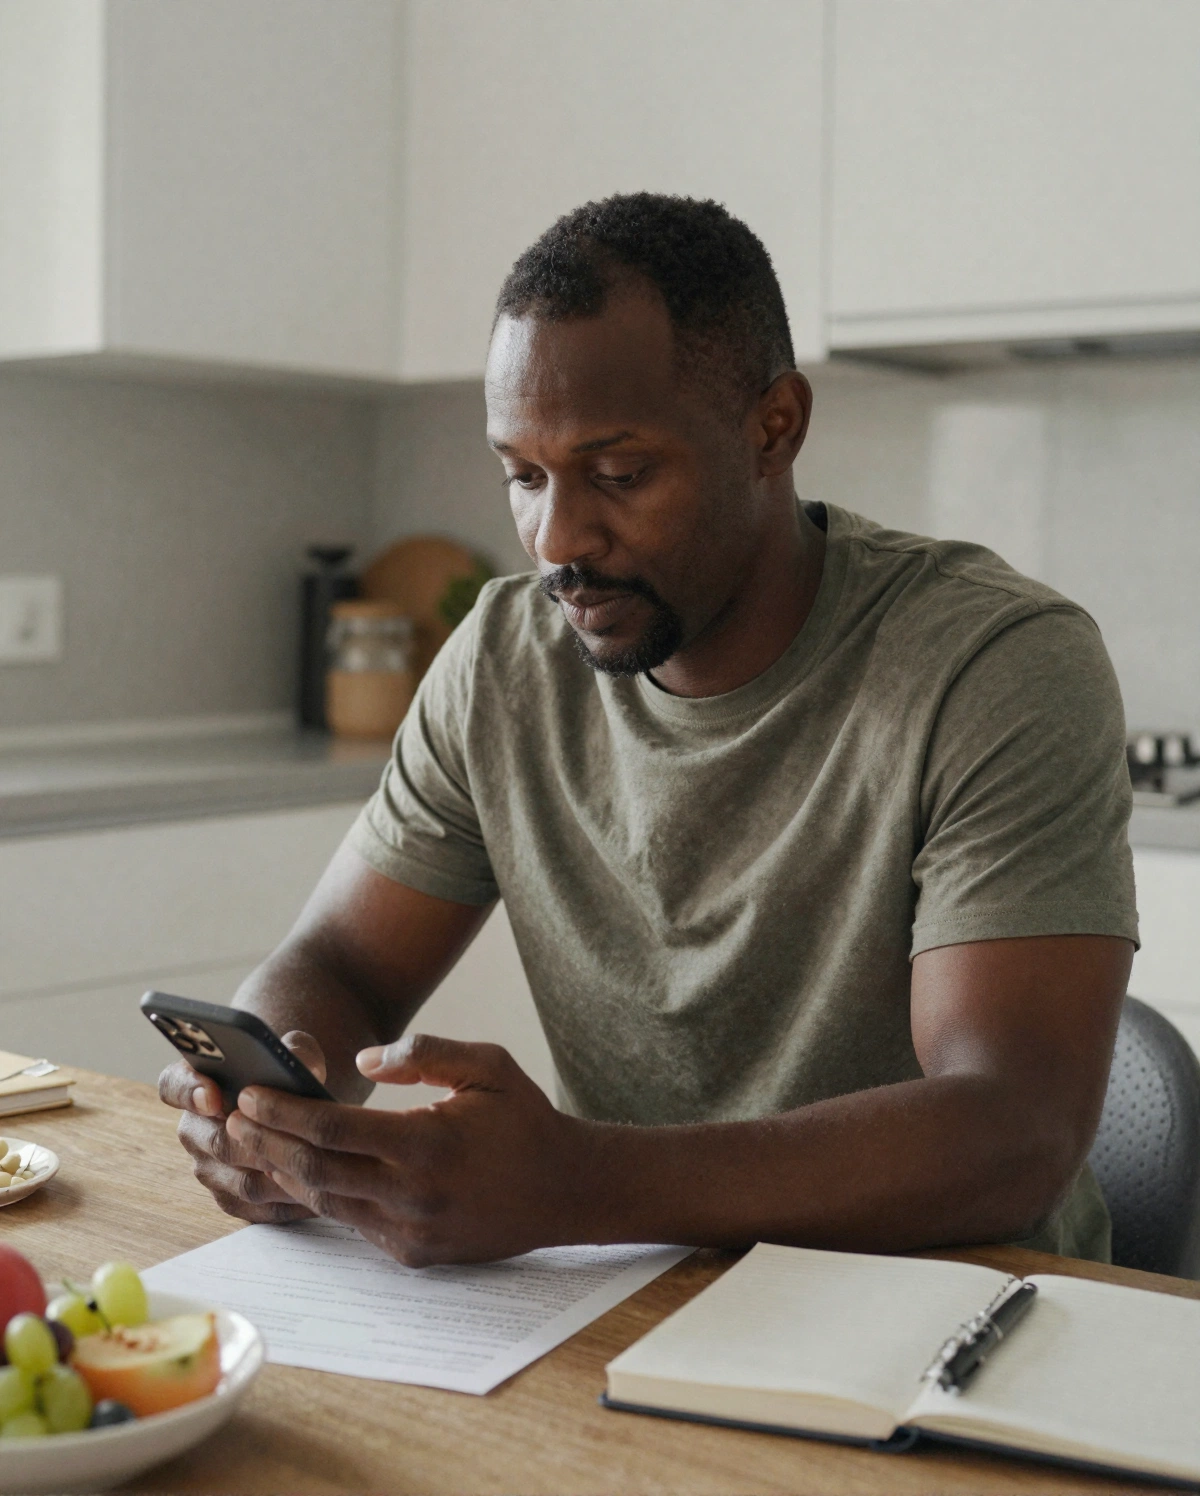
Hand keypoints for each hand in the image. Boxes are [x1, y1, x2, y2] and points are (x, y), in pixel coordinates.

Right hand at [158, 1030, 327, 1224]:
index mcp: (193, 1081)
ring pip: (239, 1180)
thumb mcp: (295, 1051)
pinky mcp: (230, 1198)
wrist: (296, 1105)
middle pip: (216, 1142)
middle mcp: (194, 1128)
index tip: (213, 1096)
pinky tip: (317, 1191)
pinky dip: (286, 1202)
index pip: (174, 1086)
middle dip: (256, 1142)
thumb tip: (306, 1068)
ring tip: (314, 1167)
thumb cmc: (289, 1072)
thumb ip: (297, 1053)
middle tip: (290, 1139)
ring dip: (277, 1176)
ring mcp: (208, 1167)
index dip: (190, 1092)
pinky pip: (254, 1207)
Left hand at [224, 1035, 599, 1264]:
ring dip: (285, 1173)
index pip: (334, 1130)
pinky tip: (301, 1171)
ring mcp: (412, 1232)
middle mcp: (414, 1195)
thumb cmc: (525, 1119)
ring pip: (327, 1203)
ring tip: (253, 1143)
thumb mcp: (487, 1066)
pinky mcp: (414, 1254)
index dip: (284, 1112)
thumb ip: (425, 1053)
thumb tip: (363, 1060)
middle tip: (233, 1118)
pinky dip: (322, 1196)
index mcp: (428, 1144)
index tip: (251, 1093)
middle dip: (266, 1144)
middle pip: (316, 1172)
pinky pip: (354, 1223)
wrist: (566, 1190)